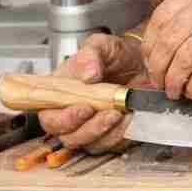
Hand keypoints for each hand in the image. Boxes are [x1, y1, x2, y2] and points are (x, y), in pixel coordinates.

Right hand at [37, 32, 146, 152]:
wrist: (143, 63)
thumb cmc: (116, 56)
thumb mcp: (102, 45)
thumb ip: (91, 55)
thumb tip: (87, 74)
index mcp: (61, 92)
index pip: (49, 116)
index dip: (62, 119)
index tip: (83, 109)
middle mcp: (73, 113)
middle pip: (68, 136)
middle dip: (88, 129)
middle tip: (108, 112)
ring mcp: (92, 126)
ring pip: (91, 144)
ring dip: (107, 132)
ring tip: (121, 112)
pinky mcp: (111, 134)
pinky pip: (113, 144)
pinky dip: (123, 133)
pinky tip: (131, 117)